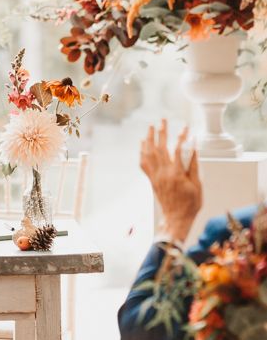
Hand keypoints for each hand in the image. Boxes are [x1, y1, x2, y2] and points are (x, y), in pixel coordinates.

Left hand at [140, 119, 201, 242]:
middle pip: (160, 147)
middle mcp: (163, 172)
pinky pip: (144, 163)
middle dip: (161, 132)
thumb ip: (193, 165)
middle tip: (163, 120)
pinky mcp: (151, 180)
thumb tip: (193, 148)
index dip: (182, 137)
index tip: (185, 127)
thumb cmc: (190, 204)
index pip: (177, 149)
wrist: (176, 219)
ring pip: (149, 153)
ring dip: (149, 138)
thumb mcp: (197, 185)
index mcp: (176, 173)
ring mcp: (155, 176)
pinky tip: (143, 144)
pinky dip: (142, 152)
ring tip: (151, 127)